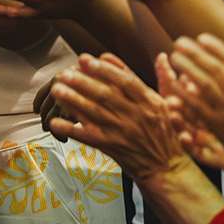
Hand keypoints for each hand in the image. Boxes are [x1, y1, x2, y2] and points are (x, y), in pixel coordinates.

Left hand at [48, 52, 188, 182]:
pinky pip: (88, 137)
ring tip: (57, 90)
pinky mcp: (112, 147)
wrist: (166, 167)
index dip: (105, 69)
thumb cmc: (167, 133)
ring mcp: (123, 132)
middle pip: (106, 95)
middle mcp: (136, 115)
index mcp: (150, 102)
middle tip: (65, 72)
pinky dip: (71, 129)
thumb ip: (164, 79)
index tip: (87, 59)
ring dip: (73, 101)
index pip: (126, 81)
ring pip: (94, 113)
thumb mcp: (168, 104)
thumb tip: (161, 56)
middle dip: (83, 82)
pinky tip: (55, 123)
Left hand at [168, 34, 223, 186]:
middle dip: (196, 54)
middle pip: (215, 70)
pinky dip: (186, 95)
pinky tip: (174, 85)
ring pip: (204, 86)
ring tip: (174, 57)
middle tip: (180, 43)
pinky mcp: (219, 128)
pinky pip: (198, 108)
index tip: (201, 37)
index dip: (216, 47)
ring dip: (187, 69)